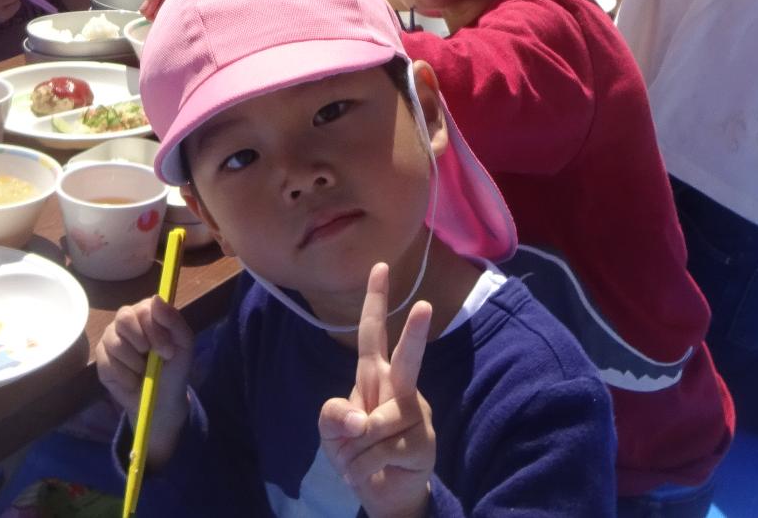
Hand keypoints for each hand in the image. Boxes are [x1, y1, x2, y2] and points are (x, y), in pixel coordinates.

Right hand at [92, 295, 195, 468]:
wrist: (161, 401)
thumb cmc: (174, 369)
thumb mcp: (184, 345)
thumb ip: (174, 320)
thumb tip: (156, 298)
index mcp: (147, 313)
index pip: (144, 309)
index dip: (154, 330)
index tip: (166, 350)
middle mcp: (126, 321)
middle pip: (124, 318)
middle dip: (141, 342)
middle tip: (152, 359)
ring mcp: (111, 338)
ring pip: (115, 342)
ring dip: (134, 363)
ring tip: (143, 372)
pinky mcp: (101, 359)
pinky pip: (107, 363)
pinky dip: (125, 377)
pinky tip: (132, 381)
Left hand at [316, 262, 436, 517]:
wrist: (381, 491)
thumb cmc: (356, 449)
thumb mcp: (332, 429)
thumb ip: (334, 415)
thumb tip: (362, 420)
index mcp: (376, 377)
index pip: (373, 333)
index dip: (374, 300)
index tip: (379, 266)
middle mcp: (400, 389)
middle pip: (407, 359)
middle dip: (414, 333)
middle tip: (425, 306)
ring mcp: (415, 416)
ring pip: (372, 425)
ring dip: (353, 451)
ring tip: (359, 459)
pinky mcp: (421, 444)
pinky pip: (377, 451)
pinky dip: (362, 467)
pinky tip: (372, 471)